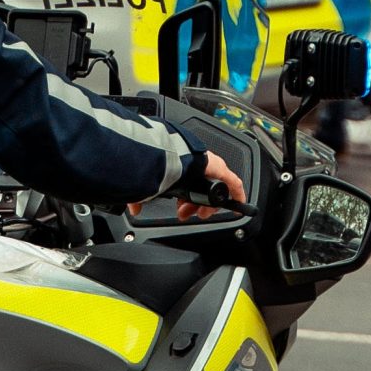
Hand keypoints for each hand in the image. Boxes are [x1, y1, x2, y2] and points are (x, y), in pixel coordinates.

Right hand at [129, 150, 246, 220]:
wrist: (166, 156)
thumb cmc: (157, 167)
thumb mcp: (151, 185)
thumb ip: (143, 197)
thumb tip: (133, 208)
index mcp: (182, 167)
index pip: (188, 187)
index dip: (185, 201)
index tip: (181, 210)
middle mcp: (197, 165)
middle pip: (202, 190)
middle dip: (194, 205)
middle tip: (188, 213)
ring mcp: (210, 167)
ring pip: (214, 189)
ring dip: (209, 205)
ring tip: (201, 214)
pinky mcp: (221, 170)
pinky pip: (233, 184)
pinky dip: (236, 194)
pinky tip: (237, 204)